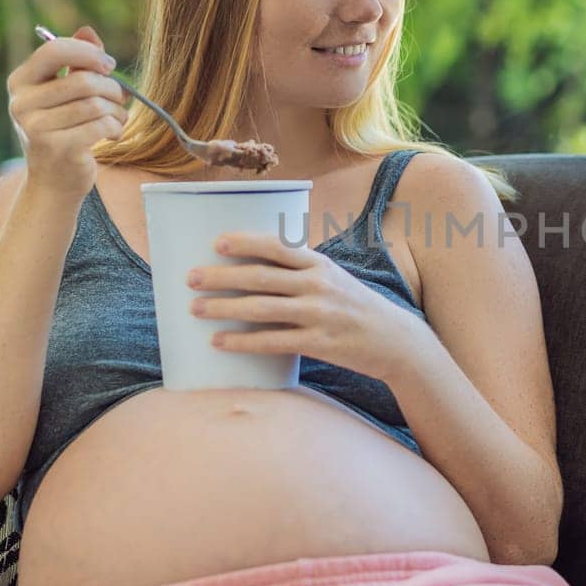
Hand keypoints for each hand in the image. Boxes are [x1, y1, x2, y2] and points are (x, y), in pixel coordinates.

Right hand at [6, 25, 128, 200]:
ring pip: (95, 104)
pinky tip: (112, 133)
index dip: (88, 53)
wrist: (53, 182)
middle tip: (119, 98)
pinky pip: (101, 126)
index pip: (54, 50)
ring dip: (116, 111)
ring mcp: (36, 128)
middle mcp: (21, 104)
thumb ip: (76, 62)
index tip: (108, 65)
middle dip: (110, 88)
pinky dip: (115, 128)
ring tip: (117, 119)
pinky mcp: (57, 148)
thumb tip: (88, 30)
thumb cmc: (62, 130)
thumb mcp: (64, 93)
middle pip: (82, 80)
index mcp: (20, 82)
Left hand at [187, 230, 430, 383]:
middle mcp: (318, 285)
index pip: (277, 247)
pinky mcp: (318, 343)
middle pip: (260, 277)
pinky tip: (219, 342)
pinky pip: (272, 342)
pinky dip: (243, 341)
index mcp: (319, 263)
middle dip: (221, 276)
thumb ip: (299, 271)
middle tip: (190, 277)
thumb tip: (252, 265)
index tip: (216, 242)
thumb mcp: (333, 278)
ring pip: (261, 309)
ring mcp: (318, 315)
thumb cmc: (354, 306)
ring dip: (224, 308)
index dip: (245, 243)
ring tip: (196, 308)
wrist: (394, 340)